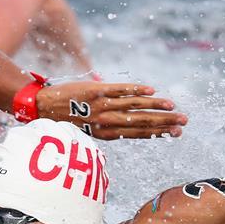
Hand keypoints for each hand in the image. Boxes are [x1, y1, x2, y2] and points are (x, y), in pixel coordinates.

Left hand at [36, 81, 186, 139]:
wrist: (41, 107)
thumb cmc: (64, 120)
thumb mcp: (87, 129)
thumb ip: (107, 126)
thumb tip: (127, 126)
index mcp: (106, 133)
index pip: (139, 133)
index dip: (160, 132)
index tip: (176, 132)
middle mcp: (106, 121)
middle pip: (142, 122)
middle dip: (165, 122)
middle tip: (184, 121)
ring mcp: (101, 105)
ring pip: (134, 106)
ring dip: (156, 107)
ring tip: (173, 106)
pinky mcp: (95, 91)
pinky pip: (119, 90)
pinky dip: (135, 90)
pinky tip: (151, 91)